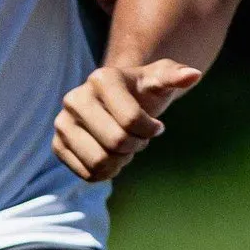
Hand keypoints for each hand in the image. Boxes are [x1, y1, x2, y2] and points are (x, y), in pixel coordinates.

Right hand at [51, 55, 202, 181]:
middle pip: (115, 142)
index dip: (151, 130)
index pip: (131, 120)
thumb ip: (176, 76)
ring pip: (99, 162)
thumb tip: (192, 75)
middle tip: (138, 138)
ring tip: (123, 148)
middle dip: (135, 146)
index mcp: (101, 78)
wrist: (116, 100)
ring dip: (120, 162)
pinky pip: (86, 174)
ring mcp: (62, 123)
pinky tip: (110, 156)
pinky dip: (105, 173)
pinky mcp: (57, 145)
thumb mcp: (161, 80)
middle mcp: (74, 98)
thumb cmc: (143, 91)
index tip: (156, 125)